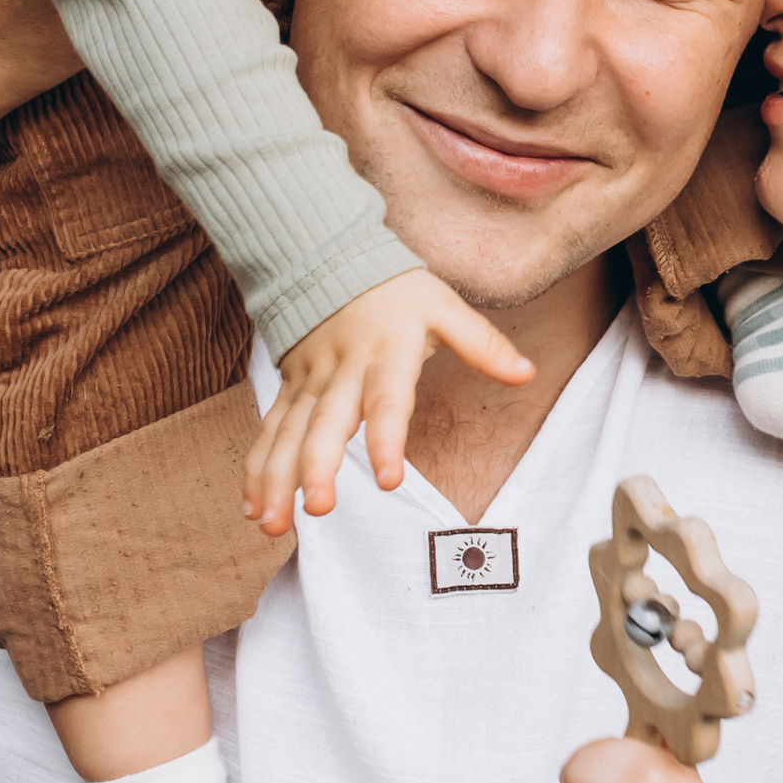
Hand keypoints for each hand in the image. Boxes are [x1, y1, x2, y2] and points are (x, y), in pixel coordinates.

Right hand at [243, 268, 535, 531]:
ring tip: (273, 524)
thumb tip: (527, 374)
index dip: (386, 439)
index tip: (387, 480)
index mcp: (387, 352)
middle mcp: (343, 371)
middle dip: (317, 467)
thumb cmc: (398, 291)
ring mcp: (310, 381)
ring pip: (289, 433)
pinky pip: (270, 431)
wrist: (328, 257)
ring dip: (277, 479)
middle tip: (318, 510)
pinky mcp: (289, 388)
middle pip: (326, 423)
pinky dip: (258, 469)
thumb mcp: (444, 306)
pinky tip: (255, 509)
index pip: (387, 400)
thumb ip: (483, 343)